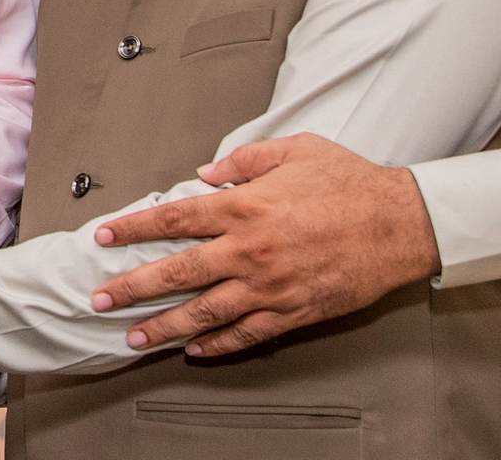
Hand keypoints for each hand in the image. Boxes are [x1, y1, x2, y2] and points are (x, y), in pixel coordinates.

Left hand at [89, 133, 440, 357]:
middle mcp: (249, 249)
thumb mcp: (295, 149)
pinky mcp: (293, 311)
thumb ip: (243, 159)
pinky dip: (218, 346)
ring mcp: (270, 286)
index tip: (104, 235)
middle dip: (132, 286)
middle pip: (177, 272)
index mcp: (245, 206)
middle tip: (100, 299)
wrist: (400, 224)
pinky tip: (196, 350)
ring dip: (164, 326)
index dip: (133, 227)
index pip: (174, 218)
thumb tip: (205, 174)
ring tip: (134, 336)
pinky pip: (247, 334)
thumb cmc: (350, 182)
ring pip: (205, 313)